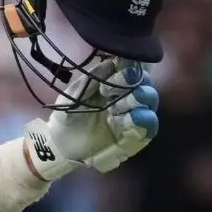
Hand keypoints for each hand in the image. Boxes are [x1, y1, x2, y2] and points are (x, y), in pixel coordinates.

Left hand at [23, 58, 159, 179]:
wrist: (62, 149)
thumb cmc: (67, 117)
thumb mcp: (71, 97)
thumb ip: (88, 81)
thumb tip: (109, 63)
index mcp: (112, 83)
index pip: (128, 68)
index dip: (128, 65)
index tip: (120, 67)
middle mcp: (127, 96)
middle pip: (143, 82)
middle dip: (134, 81)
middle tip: (118, 86)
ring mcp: (134, 115)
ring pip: (149, 101)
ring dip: (139, 99)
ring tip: (121, 106)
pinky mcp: (137, 135)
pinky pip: (149, 126)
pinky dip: (145, 120)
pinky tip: (135, 118)